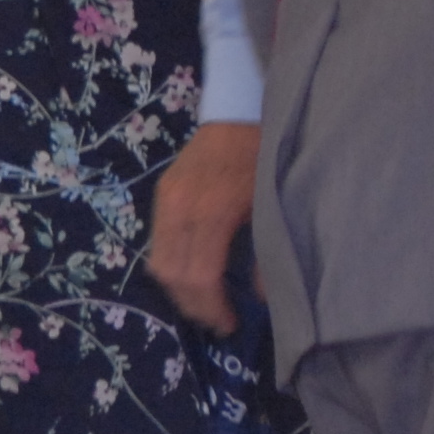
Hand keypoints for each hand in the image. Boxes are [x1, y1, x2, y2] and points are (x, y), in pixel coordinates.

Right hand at [149, 120, 258, 332]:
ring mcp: (166, 198)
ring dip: (178, 289)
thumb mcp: (276, 204)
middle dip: (192, 305)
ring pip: (157, 261)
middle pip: (171, 274)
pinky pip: (157, 241)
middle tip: (217, 321)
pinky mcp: (162, 192)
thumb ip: (270, 251)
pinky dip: (172, 265)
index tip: (230, 325)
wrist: (244, 108)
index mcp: (212, 212)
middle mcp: (180, 207)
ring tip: (207, 303)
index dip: (212, 308)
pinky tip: (196, 274)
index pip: (199, 276)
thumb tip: (264, 295)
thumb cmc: (269, 155)